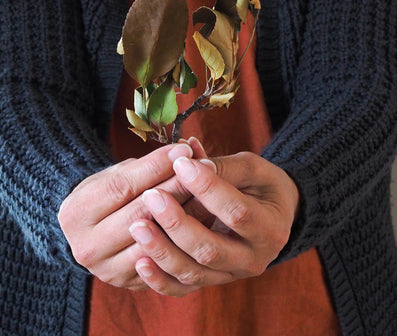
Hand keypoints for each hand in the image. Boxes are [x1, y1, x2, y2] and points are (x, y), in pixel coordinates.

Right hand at [58, 143, 196, 289]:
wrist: (95, 230)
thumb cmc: (110, 194)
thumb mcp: (118, 173)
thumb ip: (148, 165)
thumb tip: (185, 151)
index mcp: (76, 213)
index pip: (123, 186)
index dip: (157, 166)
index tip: (184, 150)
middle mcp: (87, 247)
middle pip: (141, 215)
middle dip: (178, 188)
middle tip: (207, 168)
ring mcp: (108, 271)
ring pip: (157, 241)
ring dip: (189, 215)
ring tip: (211, 193)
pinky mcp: (130, 284)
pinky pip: (166, 265)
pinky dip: (187, 241)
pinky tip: (206, 222)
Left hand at [130, 152, 298, 295]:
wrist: (272, 215)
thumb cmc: (261, 185)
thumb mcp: (253, 169)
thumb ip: (223, 166)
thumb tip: (188, 159)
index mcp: (269, 229)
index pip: (236, 212)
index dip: (207, 188)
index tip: (180, 164)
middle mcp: (253, 259)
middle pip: (211, 249)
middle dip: (177, 223)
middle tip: (151, 196)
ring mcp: (231, 275)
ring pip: (193, 272)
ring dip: (162, 250)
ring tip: (137, 225)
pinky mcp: (211, 282)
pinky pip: (182, 288)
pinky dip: (159, 279)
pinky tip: (140, 262)